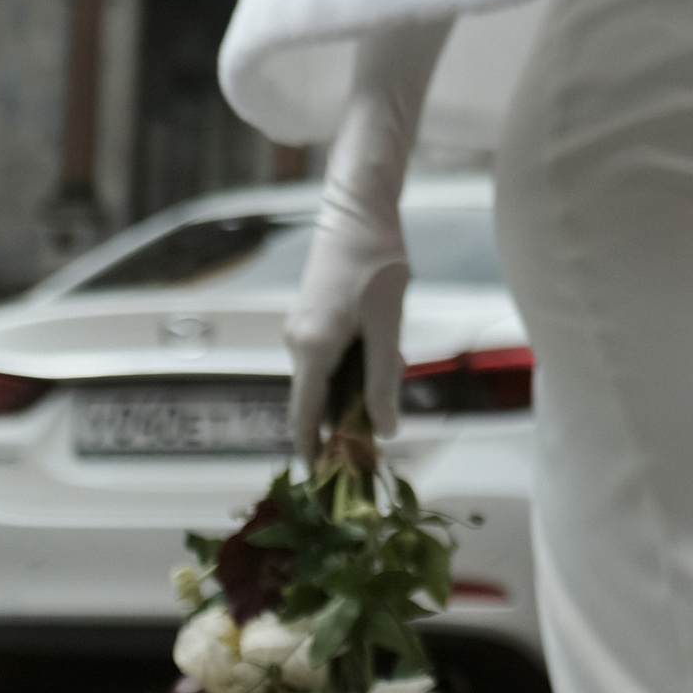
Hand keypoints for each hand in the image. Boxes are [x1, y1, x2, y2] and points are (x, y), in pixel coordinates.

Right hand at [283, 192, 408, 458]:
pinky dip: (352, 365)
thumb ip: (383, 379)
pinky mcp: (311, 316)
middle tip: (384, 428)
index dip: (314, 454)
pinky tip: (384, 346)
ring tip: (394, 365)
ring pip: (326, 377)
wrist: (359, 206)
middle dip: (347, 420)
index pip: (303, 419)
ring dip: (355, 387)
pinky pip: (328, 357)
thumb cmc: (376, 262)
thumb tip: (383, 432)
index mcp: (311, 349)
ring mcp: (301, 328)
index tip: (329, 486)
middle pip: (317, 401)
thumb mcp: (388, 324)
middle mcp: (297, 342)